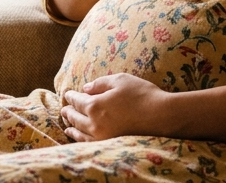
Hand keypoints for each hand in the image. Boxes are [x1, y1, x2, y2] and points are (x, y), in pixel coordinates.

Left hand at [60, 74, 176, 141]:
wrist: (161, 117)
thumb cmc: (142, 95)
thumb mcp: (120, 80)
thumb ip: (100, 83)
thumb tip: (86, 88)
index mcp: (95, 105)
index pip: (77, 101)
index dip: (71, 97)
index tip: (67, 94)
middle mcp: (94, 123)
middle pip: (76, 117)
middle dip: (68, 112)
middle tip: (64, 109)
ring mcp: (101, 136)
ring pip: (80, 132)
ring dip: (72, 127)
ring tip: (67, 125)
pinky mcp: (109, 145)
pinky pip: (89, 143)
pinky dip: (80, 139)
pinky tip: (80, 137)